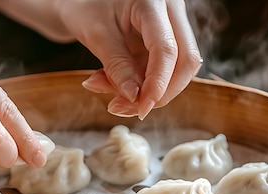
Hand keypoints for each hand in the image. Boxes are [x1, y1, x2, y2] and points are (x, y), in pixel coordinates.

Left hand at [58, 0, 201, 118]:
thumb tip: (135, 98)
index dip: (158, 84)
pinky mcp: (166, 40)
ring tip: (112, 94)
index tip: (141, 109)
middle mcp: (170, 11)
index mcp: (153, 2)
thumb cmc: (85, 7)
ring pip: (179, 69)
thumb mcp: (95, 35)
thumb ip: (117, 66)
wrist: (81, 0)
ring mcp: (172, 25)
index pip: (167, 48)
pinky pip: (165, 69)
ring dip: (149, 91)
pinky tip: (115, 84)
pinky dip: (143, 84)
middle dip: (162, 92)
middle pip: (186, 60)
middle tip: (128, 109)